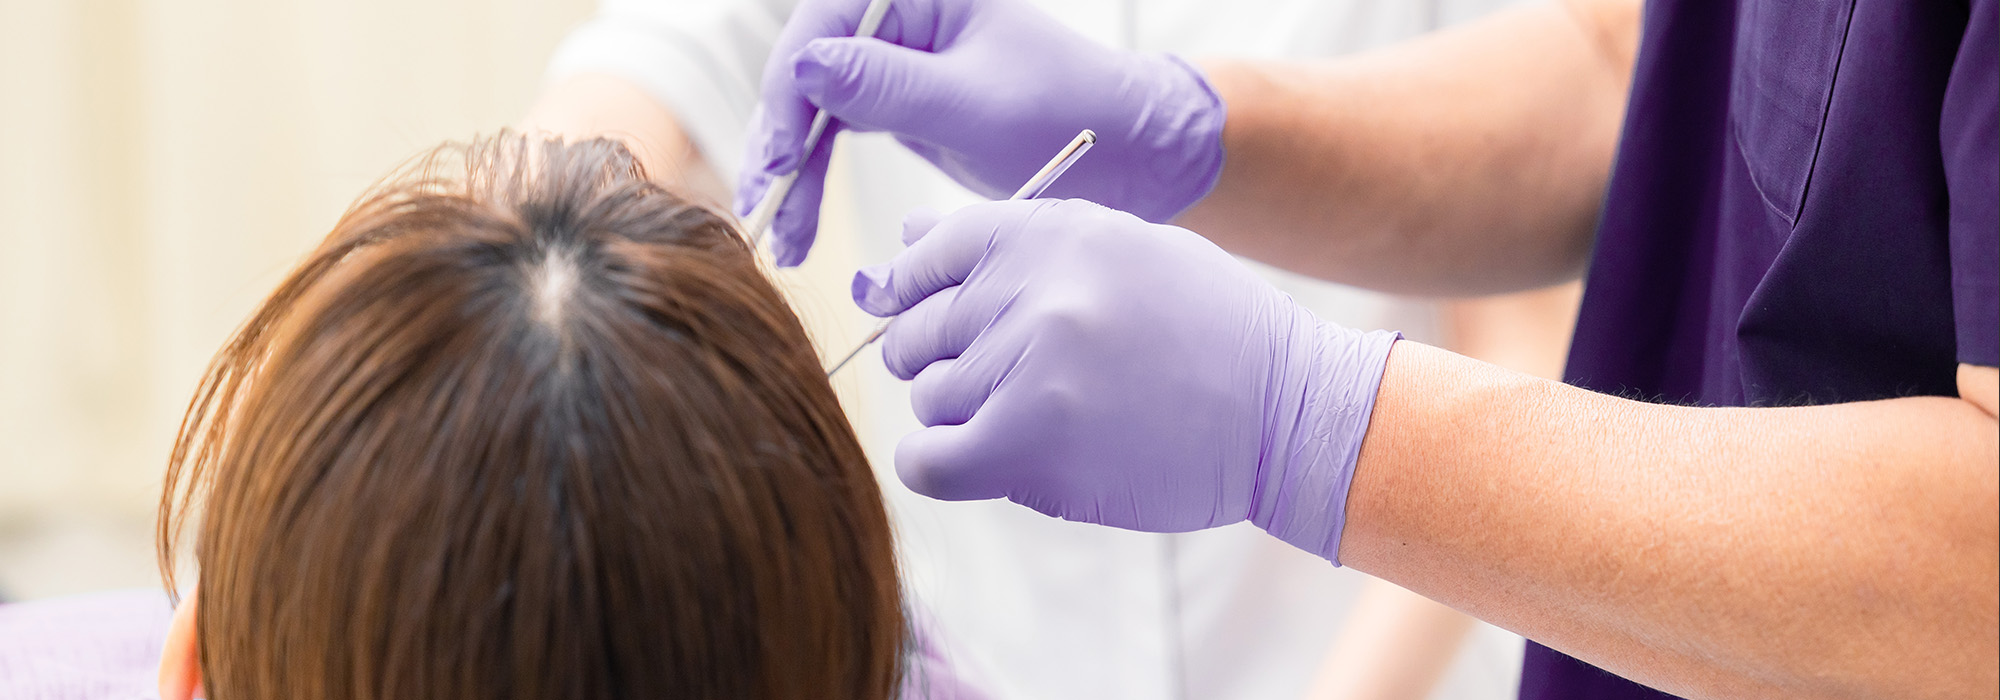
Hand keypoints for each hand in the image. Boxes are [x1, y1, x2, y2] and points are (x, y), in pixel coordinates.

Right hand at [738, 0, 1225, 265]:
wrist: (1121, 149)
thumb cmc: (1065, 113)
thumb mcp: (974, 105)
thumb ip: (887, 86)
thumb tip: (803, 66)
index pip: (823, 25)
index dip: (792, 94)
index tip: (783, 160)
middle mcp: (895, 12)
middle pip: (805, 70)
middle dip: (781, 145)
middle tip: (768, 210)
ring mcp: (889, 56)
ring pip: (810, 109)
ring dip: (790, 174)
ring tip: (785, 241)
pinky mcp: (891, 99)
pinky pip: (831, 134)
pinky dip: (814, 180)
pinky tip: (802, 229)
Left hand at [854, 199, 1397, 562]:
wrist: (1285, 409)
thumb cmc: (1204, 329)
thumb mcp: (1117, 248)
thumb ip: (1010, 243)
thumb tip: (902, 247)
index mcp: (1045, 232)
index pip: (924, 256)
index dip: (917, 297)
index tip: (944, 326)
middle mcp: (1028, 290)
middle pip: (916, 335)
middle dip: (946, 363)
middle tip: (1012, 383)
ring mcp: (1024, 367)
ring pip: (928, 399)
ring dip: (966, 418)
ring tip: (1043, 417)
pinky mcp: (1026, 444)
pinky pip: (927, 461)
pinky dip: (943, 466)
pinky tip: (994, 461)